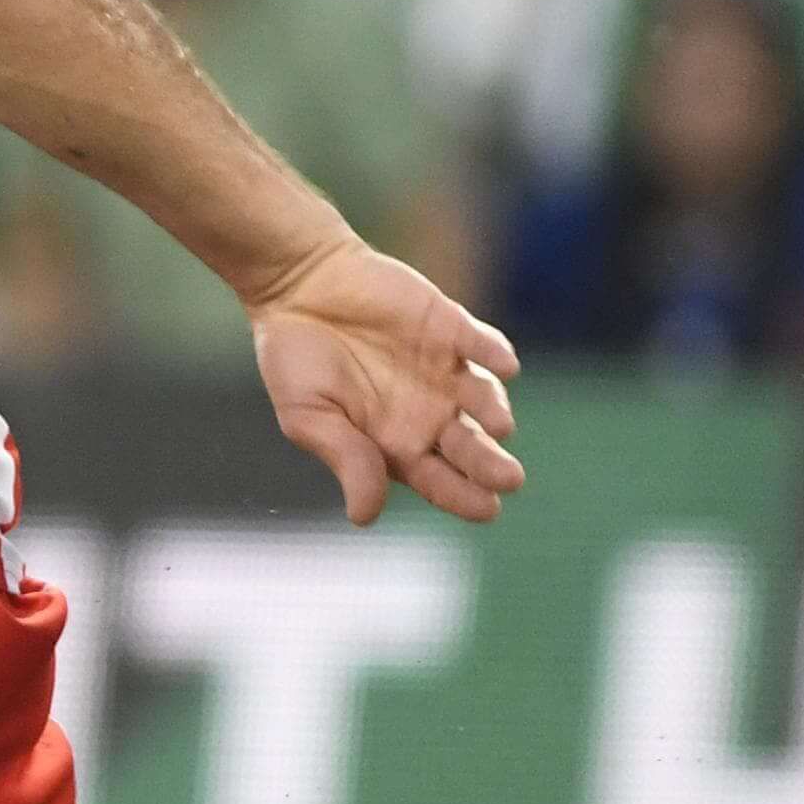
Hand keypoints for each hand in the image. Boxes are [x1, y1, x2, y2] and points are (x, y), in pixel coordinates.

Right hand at [248, 238, 522, 524]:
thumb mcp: (308, 417)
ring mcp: (443, 369)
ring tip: (497, 425)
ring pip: (485, 398)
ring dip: (494, 410)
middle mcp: (428, 412)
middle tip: (508, 477)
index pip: (440, 480)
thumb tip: (365, 518)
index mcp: (394, 443)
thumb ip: (345, 458)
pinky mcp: (450, 327)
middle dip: (492, 465)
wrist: (296, 286)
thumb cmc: (294, 358)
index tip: (488, 509)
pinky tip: (503, 365)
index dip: (466, 497)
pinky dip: (495, 353)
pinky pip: (483, 343)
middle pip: (472, 447)